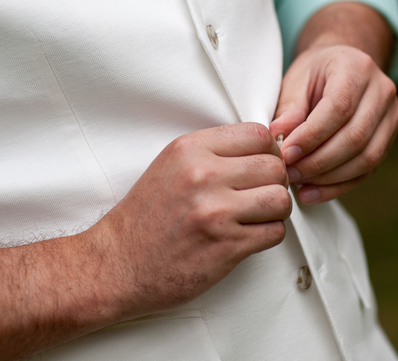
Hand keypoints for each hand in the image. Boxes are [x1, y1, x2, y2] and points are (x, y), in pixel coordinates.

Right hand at [88, 123, 291, 316]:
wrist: (117, 263)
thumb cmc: (145, 217)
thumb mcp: (171, 165)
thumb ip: (213, 152)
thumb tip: (264, 148)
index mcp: (190, 149)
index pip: (258, 134)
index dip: (268, 151)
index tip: (260, 166)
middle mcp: (203, 176)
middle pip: (275, 166)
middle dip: (274, 182)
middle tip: (259, 194)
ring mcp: (216, 212)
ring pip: (280, 199)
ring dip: (275, 210)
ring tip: (257, 215)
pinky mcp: (226, 246)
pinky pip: (274, 232)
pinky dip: (267, 235)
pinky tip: (248, 235)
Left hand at [270, 44, 397, 204]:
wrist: (343, 65)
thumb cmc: (315, 72)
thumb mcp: (297, 79)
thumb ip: (290, 107)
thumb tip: (278, 135)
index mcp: (356, 68)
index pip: (339, 108)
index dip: (312, 136)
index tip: (286, 153)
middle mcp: (382, 91)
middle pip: (356, 137)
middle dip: (319, 161)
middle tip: (289, 172)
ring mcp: (391, 116)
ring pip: (367, 158)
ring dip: (329, 177)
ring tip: (298, 182)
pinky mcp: (390, 138)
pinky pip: (368, 169)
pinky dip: (340, 185)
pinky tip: (312, 192)